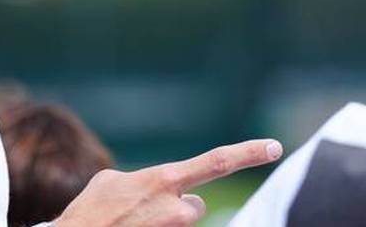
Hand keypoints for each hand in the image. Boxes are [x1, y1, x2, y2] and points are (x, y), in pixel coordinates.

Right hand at [52, 138, 282, 226]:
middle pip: (195, 205)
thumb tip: (156, 186)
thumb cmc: (90, 211)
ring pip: (180, 223)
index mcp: (165, 180)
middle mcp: (176, 207)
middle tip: (143, 212)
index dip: (249, 153)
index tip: (275, 147)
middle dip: (176, 207)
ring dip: (161, 222)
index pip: (218, 162)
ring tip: (130, 223)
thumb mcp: (113, 181)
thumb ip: (145, 179)